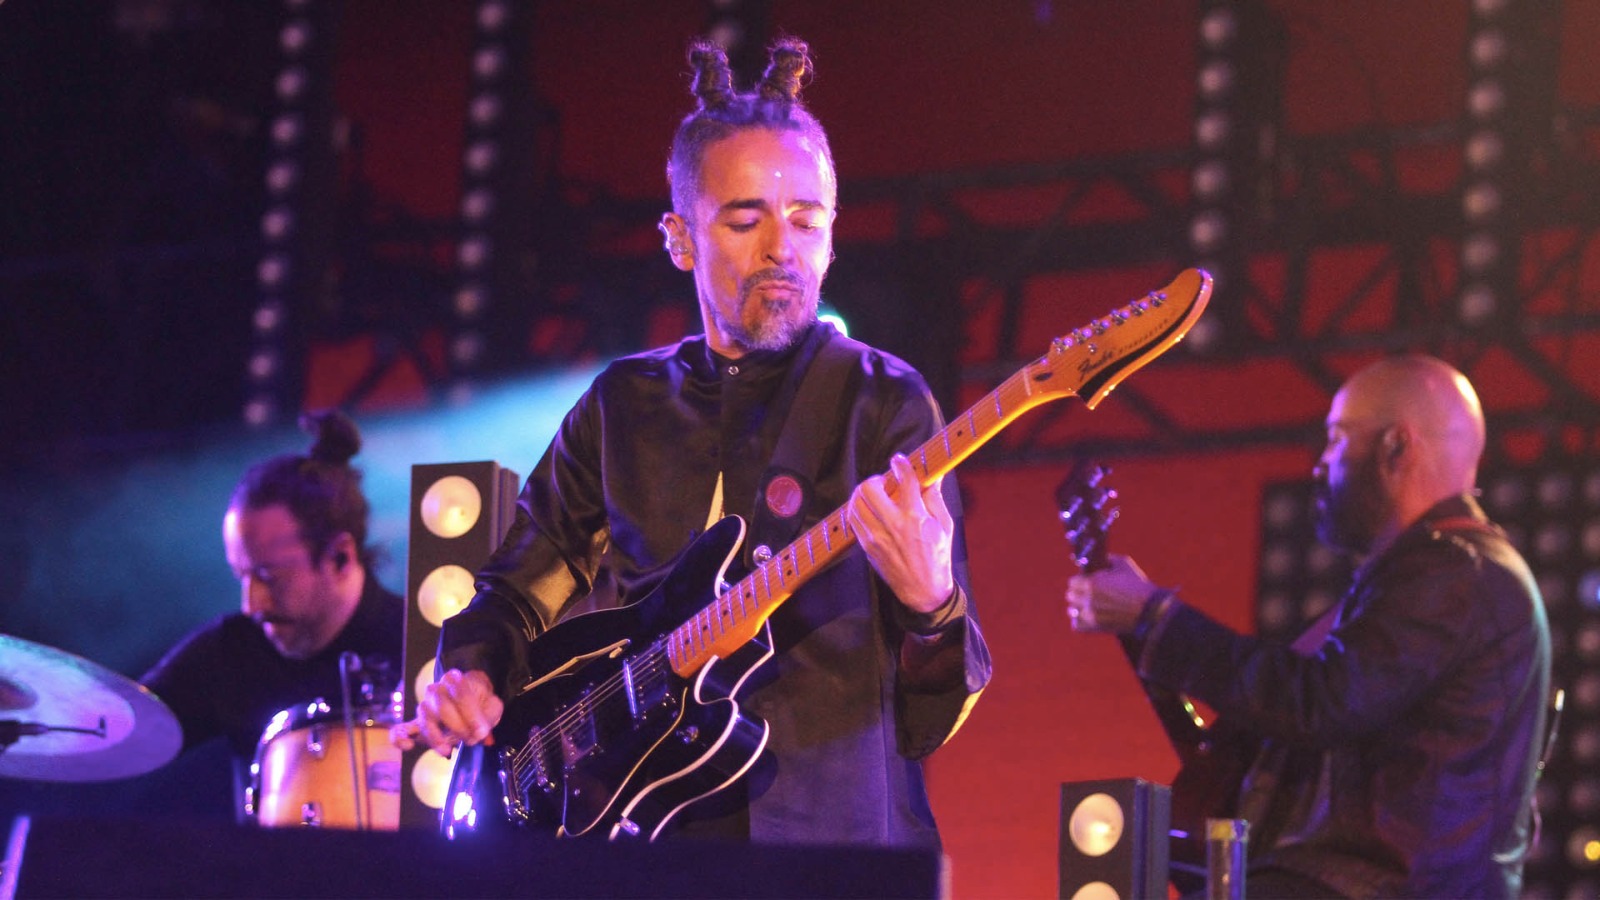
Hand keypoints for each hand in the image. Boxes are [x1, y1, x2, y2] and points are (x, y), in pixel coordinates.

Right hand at [389, 668, 503, 755]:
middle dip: (458, 727)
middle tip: (472, 739)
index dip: (471, 714)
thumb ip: (489, 714)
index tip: (482, 731)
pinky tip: (408, 746)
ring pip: (424, 719)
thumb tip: (481, 733)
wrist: (469, 702)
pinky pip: (401, 729)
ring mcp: (424, 707)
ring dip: (437, 737)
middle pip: (442, 707)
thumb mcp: (492, 705)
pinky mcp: (416, 725)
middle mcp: (435, 690)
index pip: (460, 692)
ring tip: (448, 749)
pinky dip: (400, 738)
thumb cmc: (480, 702)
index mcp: (454, 679)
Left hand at [847, 454, 954, 613]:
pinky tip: (869, 510)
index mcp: (915, 518)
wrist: (923, 590)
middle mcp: (893, 526)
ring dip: (863, 493)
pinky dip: (858, 509)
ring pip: (856, 502)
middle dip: (876, 479)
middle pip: (869, 488)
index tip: (899, 461)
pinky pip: (853, 520)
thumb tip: (932, 476)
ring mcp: (876, 537)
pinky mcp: (867, 546)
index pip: (905, 481)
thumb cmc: (937, 557)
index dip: (901, 465)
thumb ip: (934, 498)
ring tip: (875, 496)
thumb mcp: (945, 526)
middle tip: (885, 482)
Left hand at [1066, 554, 1159, 633]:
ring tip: (1089, 606)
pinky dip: (1080, 621)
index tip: (1086, 582)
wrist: (1150, 610)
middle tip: (1088, 593)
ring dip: (1079, 607)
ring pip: (1072, 610)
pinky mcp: (1095, 627)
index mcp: (1092, 583)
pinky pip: (1077, 625)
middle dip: (1078, 593)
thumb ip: (1108, 559)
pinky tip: (1089, 617)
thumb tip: (1100, 558)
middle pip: (1070, 596)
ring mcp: (1090, 614)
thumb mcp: (1124, 565)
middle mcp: (1088, 599)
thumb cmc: (1138, 586)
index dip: (1079, 581)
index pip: (1072, 582)